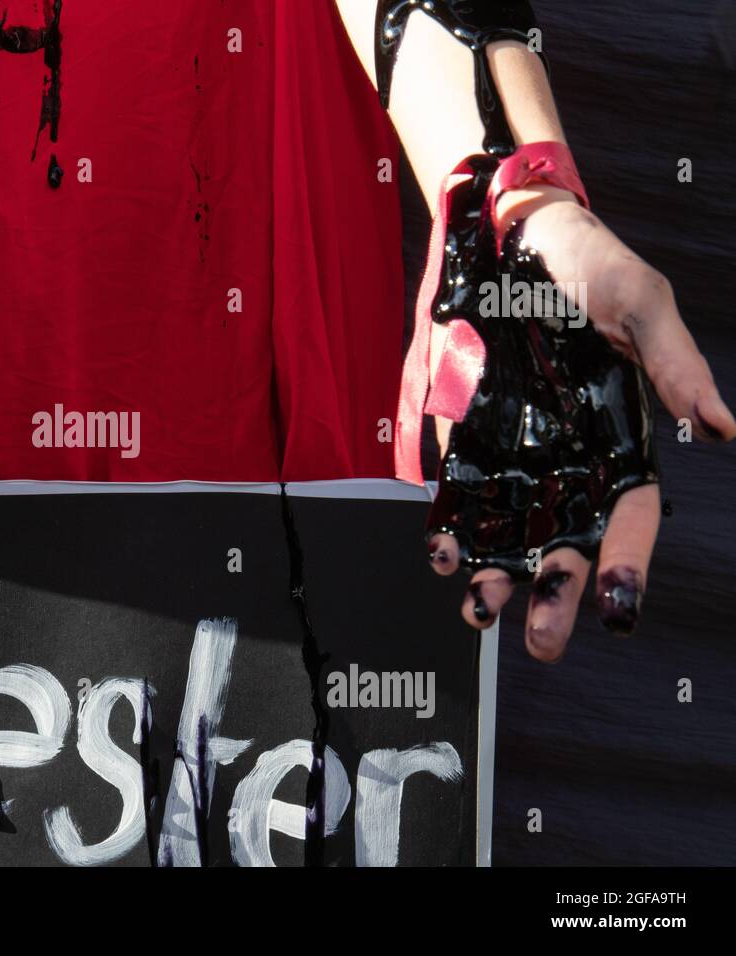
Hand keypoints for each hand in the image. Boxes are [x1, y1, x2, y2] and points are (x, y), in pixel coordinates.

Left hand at [426, 187, 734, 661]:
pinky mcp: (465, 439)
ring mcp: (511, 453)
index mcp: (616, 439)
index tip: (616, 605)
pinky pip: (456, 497)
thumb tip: (725, 427)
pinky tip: (440, 555)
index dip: (625, 563)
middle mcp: (564, 460)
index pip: (628, 517)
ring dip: (494, 578)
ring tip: (479, 613)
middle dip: (553, 595)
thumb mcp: (639, 301)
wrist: (504, 236)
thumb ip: (673, 363)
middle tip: (541, 645)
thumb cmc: (587, 263)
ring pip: (506, 535)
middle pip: (563, 544)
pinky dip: (447, 530)